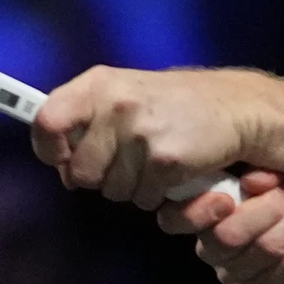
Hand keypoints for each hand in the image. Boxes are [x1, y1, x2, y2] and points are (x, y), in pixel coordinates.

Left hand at [32, 66, 271, 210]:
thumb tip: (58, 160)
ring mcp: (140, 133)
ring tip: (155, 160)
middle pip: (80, 172)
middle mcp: (116, 105)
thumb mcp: (124, 95)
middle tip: (129, 159)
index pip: (47, 121)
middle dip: (102, 177)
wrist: (236, 109)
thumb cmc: (175, 106)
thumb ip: (87, 120)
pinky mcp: (165, 160)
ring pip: (112, 192)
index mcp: (99, 84)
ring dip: (133, 187)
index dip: (48, 149)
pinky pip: (145, 199)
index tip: (60, 159)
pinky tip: (175, 170)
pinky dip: (160, 194)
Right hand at [158, 170, 283, 283]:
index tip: (226, 197)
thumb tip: (253, 181)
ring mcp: (239, 278)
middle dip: (267, 209)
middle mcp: (214, 251)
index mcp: (207, 216)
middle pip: (227, 235)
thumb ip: (267, 175)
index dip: (194, 210)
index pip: (174, 219)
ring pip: (266, 249)